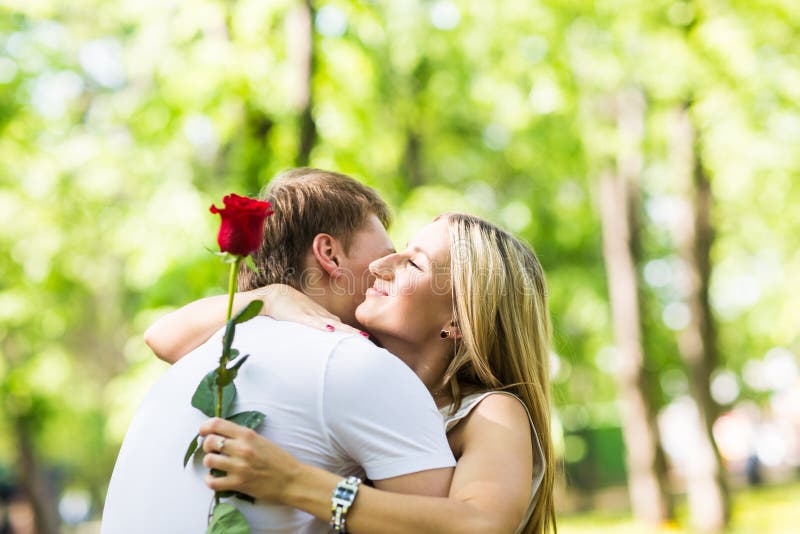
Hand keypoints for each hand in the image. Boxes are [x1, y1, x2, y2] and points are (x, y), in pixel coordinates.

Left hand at [200, 418, 300, 503]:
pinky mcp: (238, 484)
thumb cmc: (280, 460)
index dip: (205, 426)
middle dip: (207, 445)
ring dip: (209, 462)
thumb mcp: (262, 440)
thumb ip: (243, 436)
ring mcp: (238, 467)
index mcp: (248, 435)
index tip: (203, 431)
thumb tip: (223, 435)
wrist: (292, 480)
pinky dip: (210, 480)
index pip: (217, 424)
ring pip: (209, 460)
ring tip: (215, 464)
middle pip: (209, 441)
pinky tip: (214, 478)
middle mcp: (241, 449)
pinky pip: (212, 482)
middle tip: (212, 450)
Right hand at [248, 284, 365, 336]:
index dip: (352, 333)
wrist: (273, 295)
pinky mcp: (299, 316)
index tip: (365, 340)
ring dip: (344, 330)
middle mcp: (319, 315)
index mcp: (321, 315)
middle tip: (368, 340)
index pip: (340, 325)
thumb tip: (330, 332)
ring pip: (331, 324)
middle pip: (340, 325)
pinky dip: (321, 326)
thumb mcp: (306, 316)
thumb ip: (317, 322)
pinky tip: (330, 330)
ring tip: (358, 336)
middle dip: (354, 333)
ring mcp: (310, 315)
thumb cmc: (289, 306)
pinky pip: (312, 322)